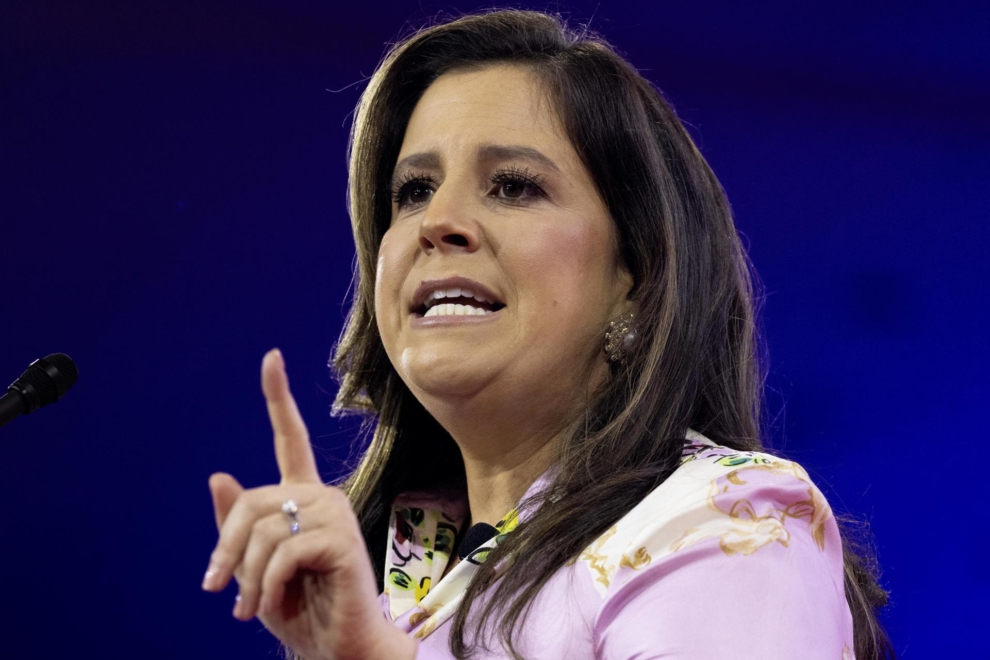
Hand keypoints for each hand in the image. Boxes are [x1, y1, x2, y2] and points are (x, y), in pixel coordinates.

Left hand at [202, 349, 414, 659]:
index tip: (271, 358)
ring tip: (250, 607)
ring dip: (246, 577)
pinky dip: (265, 586)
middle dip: (226, 551)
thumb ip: (238, 526)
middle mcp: (322, 496)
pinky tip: (273, 604)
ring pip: (263, 530)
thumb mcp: (253, 568)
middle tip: (218, 590)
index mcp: (302, 497)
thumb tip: (218, 476)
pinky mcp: (341, 539)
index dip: (279, 398)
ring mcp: (335, 514)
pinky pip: (281, 553)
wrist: (336, 647)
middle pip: (251, 503)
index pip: (290, 438)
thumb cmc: (300, 607)